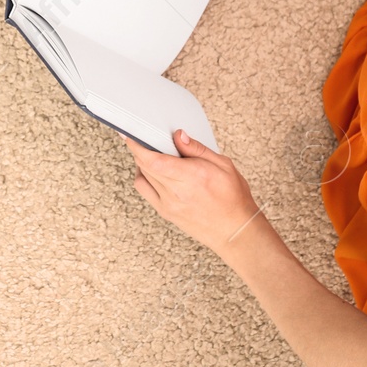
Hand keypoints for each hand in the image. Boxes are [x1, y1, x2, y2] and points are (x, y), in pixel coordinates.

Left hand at [124, 129, 264, 257]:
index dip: (138, 146)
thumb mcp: (223, 164)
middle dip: (139, 149)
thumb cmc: (233, 199)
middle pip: (144, 166)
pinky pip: (145, 191)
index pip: (153, 160)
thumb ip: (197, 149)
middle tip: (142, 138)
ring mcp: (168, 204)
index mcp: (191, 176)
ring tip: (152, 154)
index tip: (132, 135)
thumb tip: (178, 136)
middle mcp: (176, 192)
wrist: (235, 231)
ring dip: (142, 163)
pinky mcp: (166, 212)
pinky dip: (144, 178)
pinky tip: (153, 172)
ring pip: (143, 178)